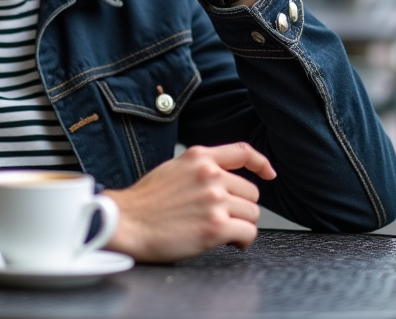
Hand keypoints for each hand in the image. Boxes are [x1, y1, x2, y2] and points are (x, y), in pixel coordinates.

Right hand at [101, 143, 276, 262]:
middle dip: (240, 207)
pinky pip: (248, 233)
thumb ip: (199, 168)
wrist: (126, 223)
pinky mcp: (215, 227)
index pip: (242, 152)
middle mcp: (211, 175)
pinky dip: (242, 241)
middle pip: (251, 193)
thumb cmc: (144, 202)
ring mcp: (214, 201)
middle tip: (223, 218)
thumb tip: (222, 179)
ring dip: (241, 225)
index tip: (269, 174)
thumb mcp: (173, 168)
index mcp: (199, 158)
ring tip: (222, 232)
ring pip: (252, 214)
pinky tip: (229, 243)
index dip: (261, 164)